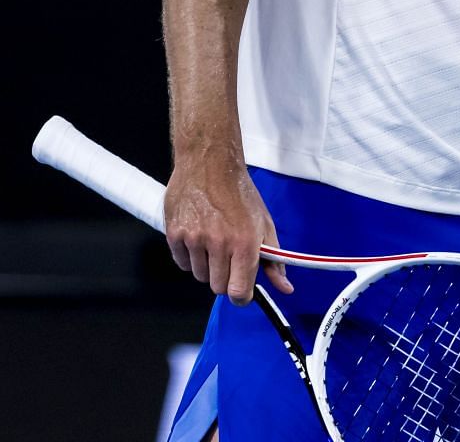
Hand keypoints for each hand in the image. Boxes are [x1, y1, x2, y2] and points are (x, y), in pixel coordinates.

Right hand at [165, 149, 292, 303]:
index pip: (238, 292)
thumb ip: (274, 260)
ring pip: (199, 275)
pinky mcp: (175, 233)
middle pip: (218, 287)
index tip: (241, 292)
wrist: (209, 162)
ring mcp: (194, 238)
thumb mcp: (264, 224)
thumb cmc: (239, 192)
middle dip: (224, 278)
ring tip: (211, 242)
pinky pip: (181, 263)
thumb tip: (285, 288)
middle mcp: (219, 243)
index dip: (241, 297)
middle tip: (227, 258)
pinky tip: (197, 237)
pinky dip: (189, 256)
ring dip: (206, 266)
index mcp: (244, 243)